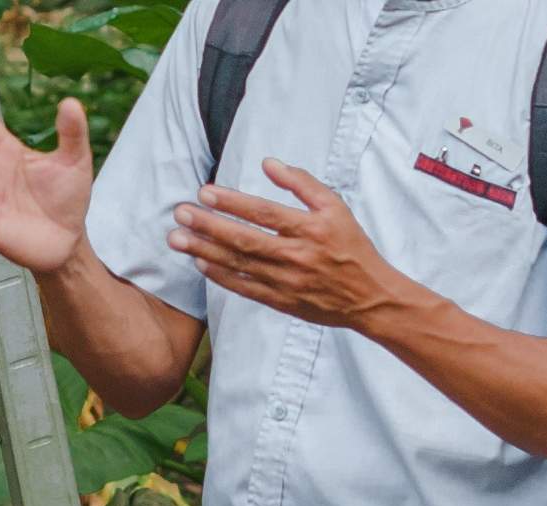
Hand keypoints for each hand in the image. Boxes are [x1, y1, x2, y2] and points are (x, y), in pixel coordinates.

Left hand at [170, 159, 426, 330]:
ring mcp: (287, 281)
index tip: (205, 193)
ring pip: (239, 264)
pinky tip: (200, 263)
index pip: (264, 213)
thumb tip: (269, 164)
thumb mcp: (336, 207)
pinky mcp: (281, 301)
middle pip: (245, 239)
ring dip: (205, 250)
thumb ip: (302, 183)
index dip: (232, 202)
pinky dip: (220, 276)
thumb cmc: (351, 247)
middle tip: (180, 214)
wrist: (369, 297)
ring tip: (177, 239)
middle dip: (208, 226)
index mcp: (311, 229)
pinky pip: (244, 287)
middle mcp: (297, 255)